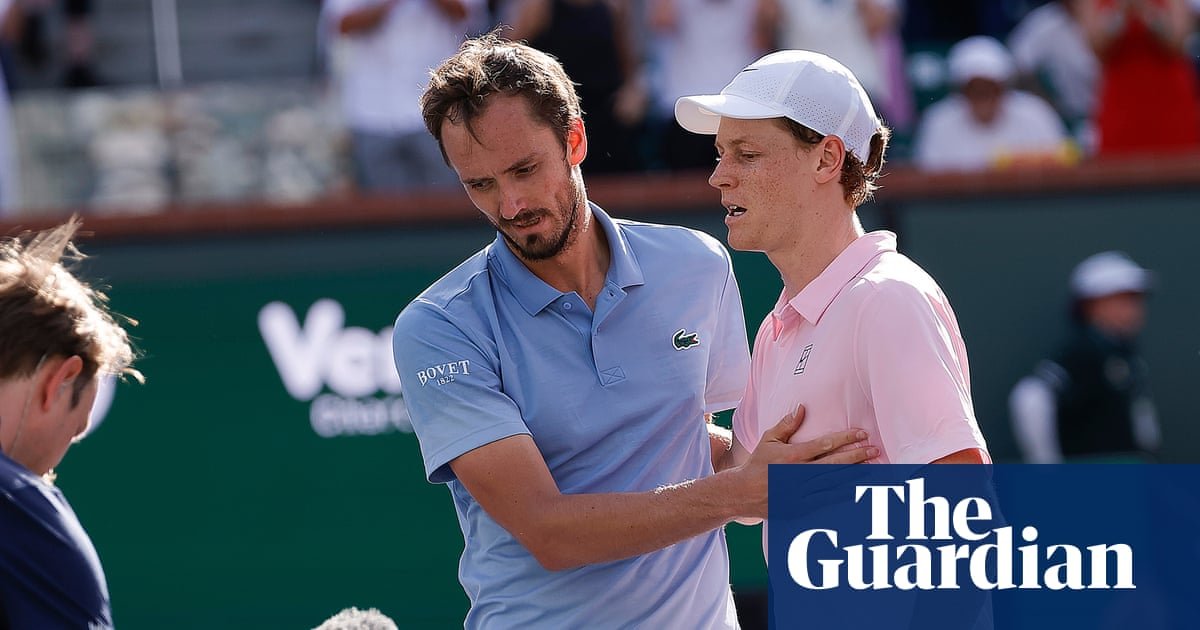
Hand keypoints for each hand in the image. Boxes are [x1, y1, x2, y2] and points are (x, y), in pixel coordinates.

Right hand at [735, 405, 877, 518]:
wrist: (742, 493)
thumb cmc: (757, 464)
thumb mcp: (768, 440)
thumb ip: (786, 425)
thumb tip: (801, 408)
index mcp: (792, 455)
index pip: (824, 444)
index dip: (845, 438)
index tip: (861, 433)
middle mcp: (799, 474)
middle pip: (834, 464)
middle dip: (856, 456)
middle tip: (874, 449)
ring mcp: (801, 492)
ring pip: (834, 483)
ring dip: (855, 475)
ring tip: (872, 468)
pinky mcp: (802, 507)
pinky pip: (827, 501)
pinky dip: (843, 495)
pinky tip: (857, 489)